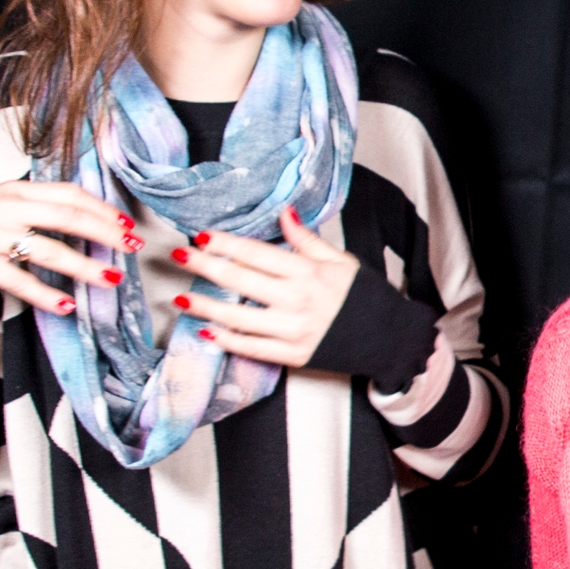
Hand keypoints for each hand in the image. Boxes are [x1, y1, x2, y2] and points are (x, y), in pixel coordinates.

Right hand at [0, 179, 138, 313]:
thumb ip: (38, 203)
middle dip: (105, 233)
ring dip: (83, 266)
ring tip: (110, 279)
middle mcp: (8, 208)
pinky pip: (18, 281)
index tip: (127, 223)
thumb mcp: (1, 198)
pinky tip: (65, 305)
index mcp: (18, 190)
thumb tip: (86, 213)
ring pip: (48, 251)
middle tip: (132, 248)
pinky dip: (44, 294)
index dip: (101, 208)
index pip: (69, 194)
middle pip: (67, 218)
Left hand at [167, 206, 361, 367]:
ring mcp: (293, 330)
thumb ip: (307, 240)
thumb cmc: (364, 297)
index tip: (202, 236)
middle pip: (240, 280)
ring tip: (181, 299)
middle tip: (180, 257)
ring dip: (205, 307)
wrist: (390, 338)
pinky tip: (207, 331)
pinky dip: (227, 340)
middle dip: (205, 266)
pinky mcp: (293, 355)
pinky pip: (252, 348)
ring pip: (238, 317)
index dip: (225, 243)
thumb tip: (283, 212)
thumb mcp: (340, 261)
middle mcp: (297, 300)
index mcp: (308, 272)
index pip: (256, 253)